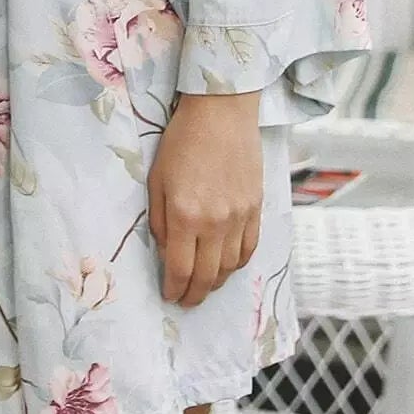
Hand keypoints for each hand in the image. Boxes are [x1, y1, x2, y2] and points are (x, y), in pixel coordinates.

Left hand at [148, 90, 261, 307]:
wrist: (221, 113)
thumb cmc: (181, 141)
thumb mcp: (157, 179)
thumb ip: (160, 221)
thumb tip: (167, 252)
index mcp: (185, 216)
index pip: (180, 269)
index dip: (174, 289)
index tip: (169, 296)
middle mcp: (215, 222)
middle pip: (207, 276)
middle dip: (195, 294)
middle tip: (186, 300)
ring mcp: (239, 217)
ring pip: (231, 267)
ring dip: (217, 282)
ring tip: (205, 285)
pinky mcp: (256, 207)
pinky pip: (250, 248)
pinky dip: (238, 264)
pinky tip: (228, 266)